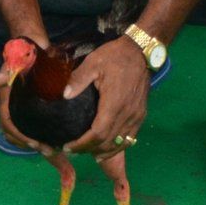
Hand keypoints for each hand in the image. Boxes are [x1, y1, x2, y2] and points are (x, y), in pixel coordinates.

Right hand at [0, 38, 51, 154]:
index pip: (8, 122)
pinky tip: (57, 138)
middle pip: (16, 132)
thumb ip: (6, 70)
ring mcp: (25, 106)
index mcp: (7, 99)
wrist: (33, 43)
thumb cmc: (22, 51)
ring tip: (55, 150)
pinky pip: (35, 124)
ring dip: (37, 142)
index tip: (34, 144)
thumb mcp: (14, 59)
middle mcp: (15, 105)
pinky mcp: (36, 104)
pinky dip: (43, 134)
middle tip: (50, 151)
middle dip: (30, 144)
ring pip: (25, 130)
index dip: (19, 135)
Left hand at [61, 37, 149, 156]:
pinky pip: (130, 137)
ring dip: (105, 151)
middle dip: (90, 149)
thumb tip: (64, 95)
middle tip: (74, 150)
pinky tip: (108, 147)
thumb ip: (78, 79)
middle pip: (108, 142)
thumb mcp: (93, 62)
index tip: (69, 147)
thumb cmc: (115, 56)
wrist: (140, 52)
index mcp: (114, 103)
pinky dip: (118, 146)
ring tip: (89, 152)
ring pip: (121, 143)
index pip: (97, 133)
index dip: (83, 144)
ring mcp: (136, 116)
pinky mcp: (141, 114)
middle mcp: (127, 114)